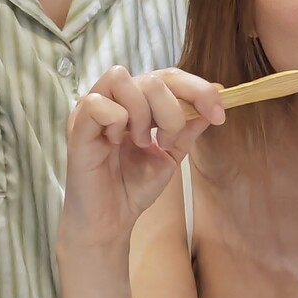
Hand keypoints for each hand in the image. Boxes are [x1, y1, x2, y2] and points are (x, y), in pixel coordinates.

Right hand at [60, 65, 224, 255]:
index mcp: (137, 102)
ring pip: (121, 79)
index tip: (218, 114)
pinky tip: (116, 143)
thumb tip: (220, 94)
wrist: (111, 221)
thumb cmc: (134, 187)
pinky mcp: (77, 126)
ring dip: (142, 113)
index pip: (168, 76)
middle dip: (171, 111)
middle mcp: (114, 99)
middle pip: (151, 78)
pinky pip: (97, 103)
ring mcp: (93, 109)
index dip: (197, 89)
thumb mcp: (171, 154)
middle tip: (168, 142)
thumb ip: (189, 126)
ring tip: (141, 142)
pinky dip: (116, 121)